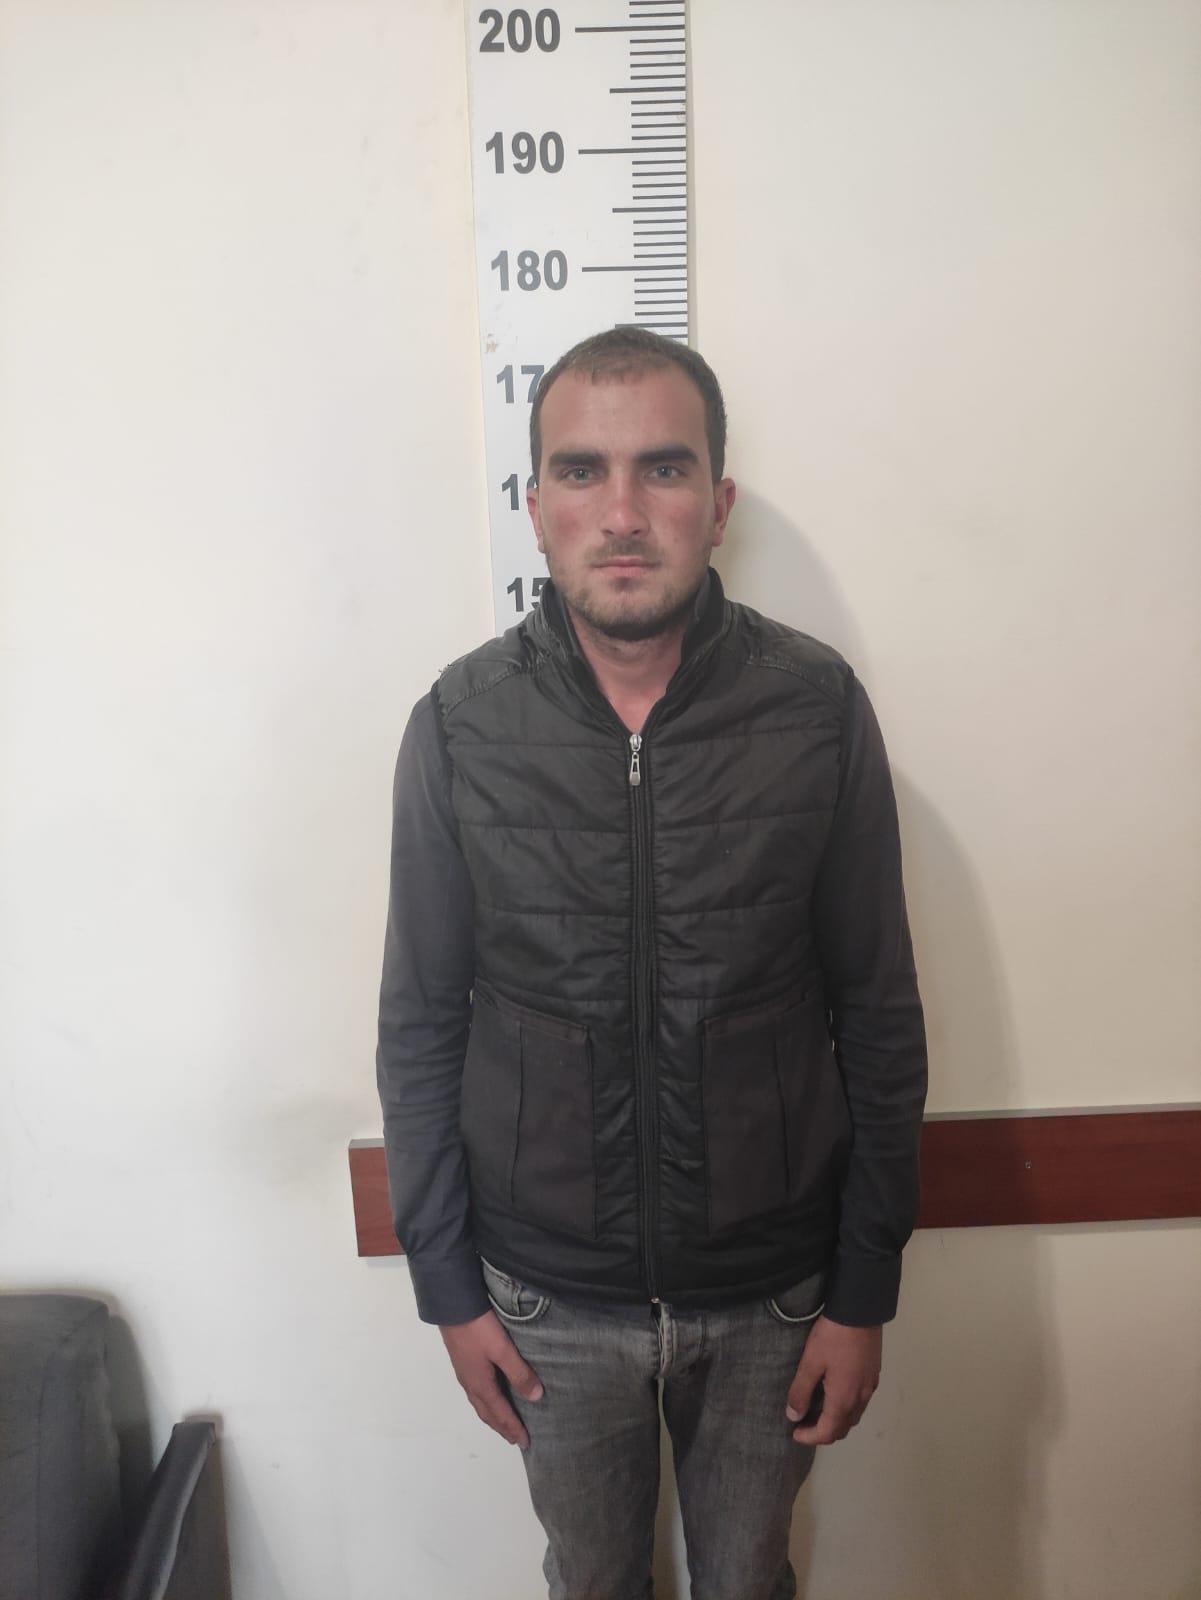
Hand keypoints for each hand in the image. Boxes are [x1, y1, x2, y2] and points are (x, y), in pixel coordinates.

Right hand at [441, 1309, 544, 1449]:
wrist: (451, 1306)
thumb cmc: (479, 1328)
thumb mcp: (502, 1350)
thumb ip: (519, 1372)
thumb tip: (536, 1398)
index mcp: (481, 1385)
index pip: (500, 1413)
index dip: (513, 1428)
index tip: (525, 1442)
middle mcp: (470, 1384)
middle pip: (487, 1413)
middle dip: (502, 1427)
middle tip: (515, 1439)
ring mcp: (464, 1374)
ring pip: (480, 1403)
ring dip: (493, 1416)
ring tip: (504, 1422)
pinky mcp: (463, 1363)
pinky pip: (476, 1393)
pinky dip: (486, 1403)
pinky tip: (491, 1394)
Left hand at [785, 1316, 881, 1445]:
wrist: (860, 1312)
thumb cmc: (832, 1337)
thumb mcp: (810, 1362)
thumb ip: (801, 1391)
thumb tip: (794, 1416)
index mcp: (843, 1400)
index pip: (827, 1432)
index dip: (809, 1438)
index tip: (794, 1433)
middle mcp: (860, 1399)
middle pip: (843, 1429)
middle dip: (823, 1433)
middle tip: (804, 1424)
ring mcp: (870, 1388)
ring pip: (854, 1417)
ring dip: (836, 1422)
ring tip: (818, 1412)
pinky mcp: (874, 1376)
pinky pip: (861, 1403)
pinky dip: (847, 1409)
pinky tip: (836, 1395)